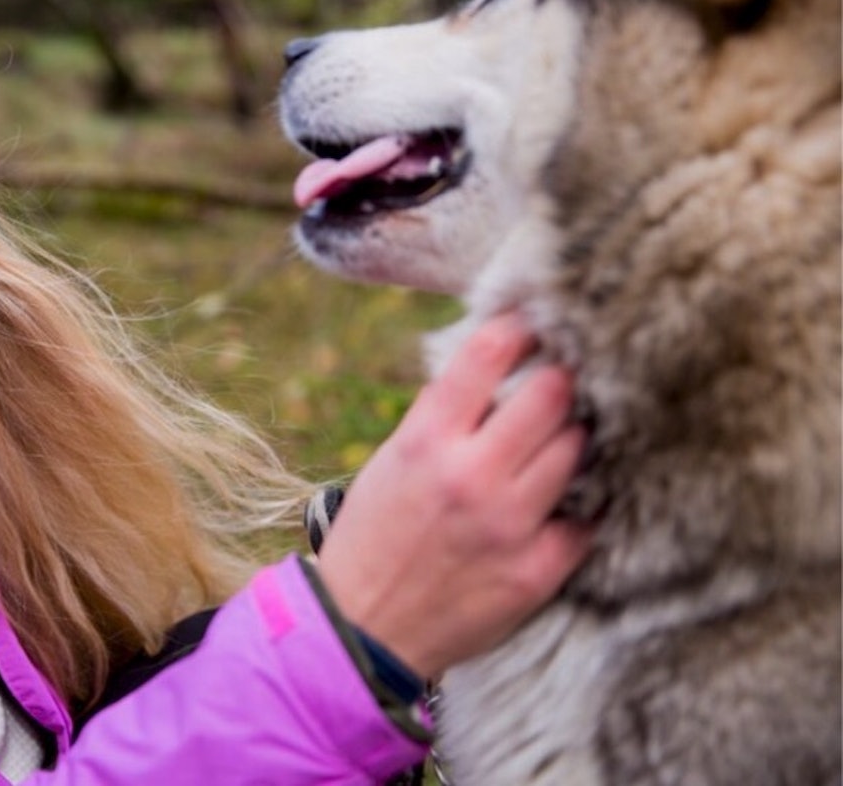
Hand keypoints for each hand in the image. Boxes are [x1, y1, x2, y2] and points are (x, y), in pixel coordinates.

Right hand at [315, 313, 591, 678]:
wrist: (363, 629)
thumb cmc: (375, 535)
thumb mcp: (392, 461)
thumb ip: (443, 417)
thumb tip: (500, 367)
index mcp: (426, 440)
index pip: (488, 354)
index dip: (519, 326)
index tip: (533, 320)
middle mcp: (471, 475)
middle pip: (552, 394)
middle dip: (562, 378)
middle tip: (566, 376)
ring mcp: (509, 524)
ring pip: (577, 448)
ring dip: (575, 435)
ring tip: (567, 435)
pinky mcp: (536, 571)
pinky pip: (586, 517)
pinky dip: (581, 503)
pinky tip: (570, 498)